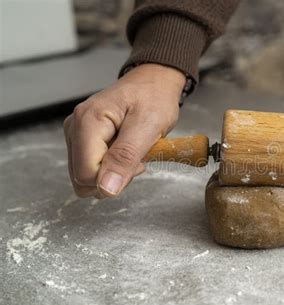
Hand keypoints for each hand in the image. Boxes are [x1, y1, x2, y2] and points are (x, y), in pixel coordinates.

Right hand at [63, 64, 184, 197]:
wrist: (153, 82)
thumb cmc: (154, 98)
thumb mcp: (148, 126)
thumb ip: (125, 157)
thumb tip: (106, 188)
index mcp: (87, 122)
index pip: (86, 174)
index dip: (114, 177)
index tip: (137, 162)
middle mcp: (74, 128)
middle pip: (83, 178)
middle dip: (113, 176)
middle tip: (136, 156)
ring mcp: (76, 134)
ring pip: (87, 176)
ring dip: (114, 171)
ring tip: (132, 149)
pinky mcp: (82, 140)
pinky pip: (92, 168)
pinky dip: (112, 165)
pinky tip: (125, 149)